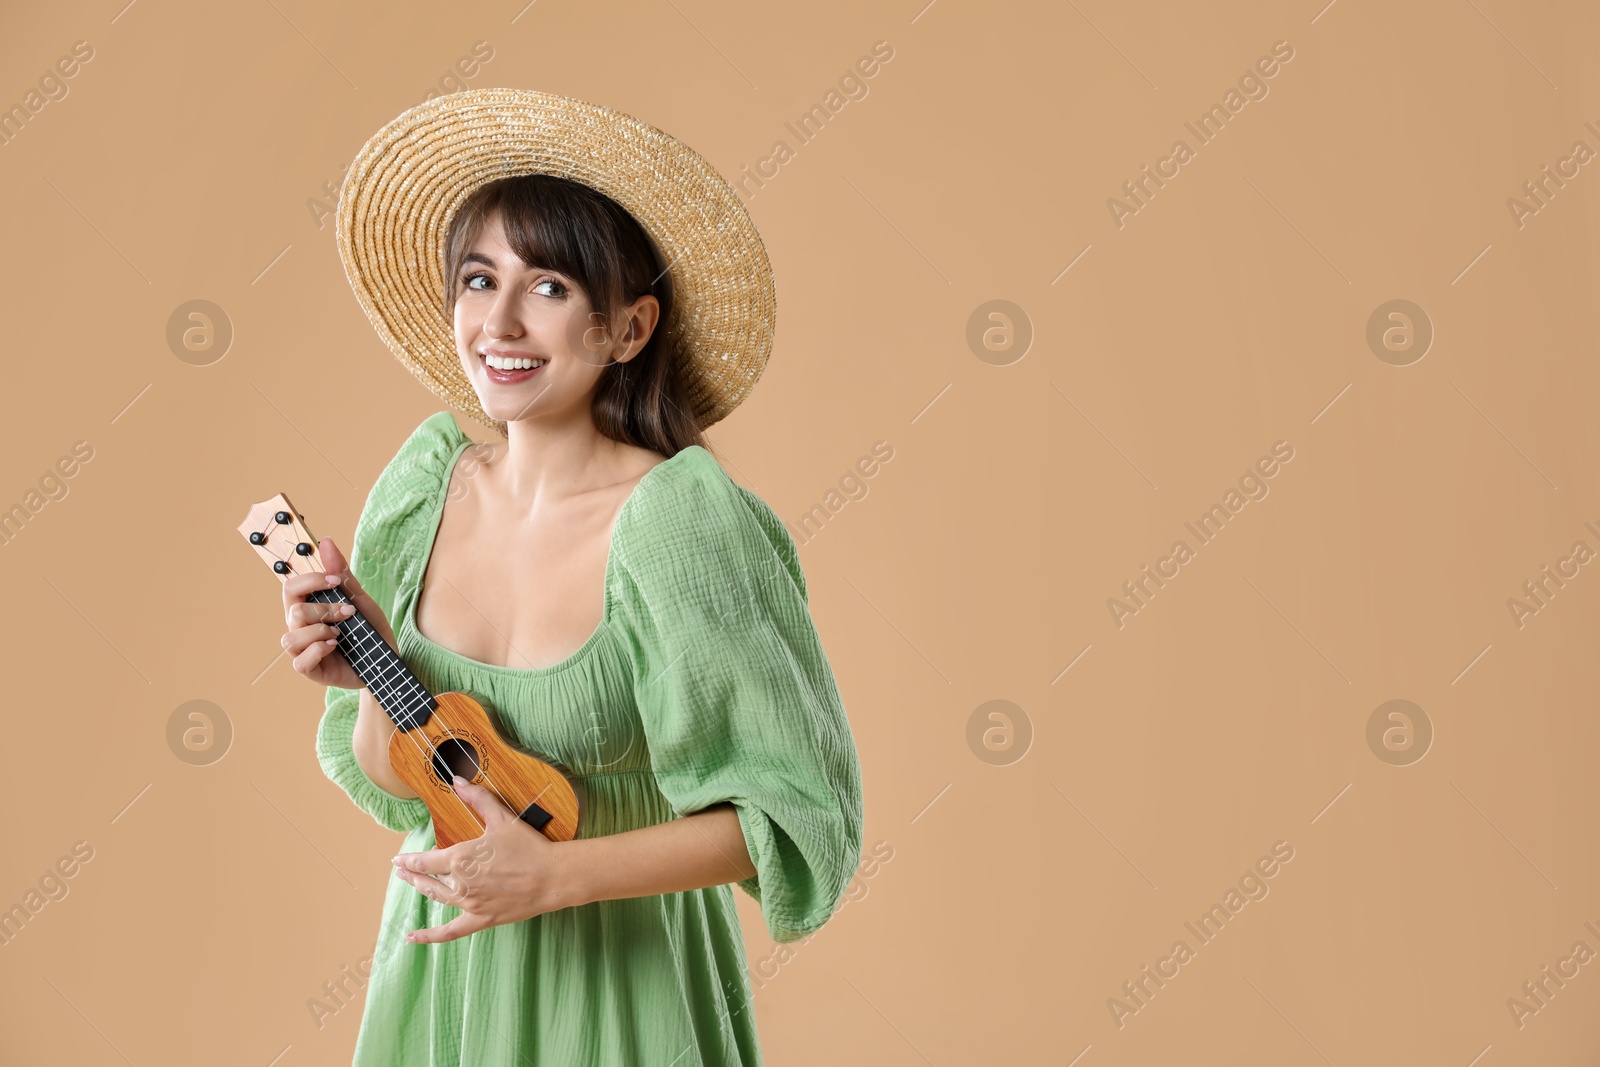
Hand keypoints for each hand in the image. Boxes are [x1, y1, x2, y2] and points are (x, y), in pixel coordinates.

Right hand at [280, 536, 395, 690]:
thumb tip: (326, 542)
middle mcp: (301, 628)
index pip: (290, 587)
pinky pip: (299, 662)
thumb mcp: (360, 600)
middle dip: (325, 609)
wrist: (387, 663)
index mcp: (309, 607)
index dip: (309, 581)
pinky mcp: (310, 670)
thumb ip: (342, 574)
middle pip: (293, 610)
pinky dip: (317, 651)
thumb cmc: (370, 631)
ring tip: (340, 635)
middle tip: (348, 614)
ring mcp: (303, 650)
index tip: (334, 581)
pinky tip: (334, 647)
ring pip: (290, 637)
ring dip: (320, 632)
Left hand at [391, 777, 589, 942]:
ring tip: (412, 885)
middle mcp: (460, 883)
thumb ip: (478, 798)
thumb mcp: (502, 817)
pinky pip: (450, 932)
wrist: (552, 876)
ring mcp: (469, 904)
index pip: (425, 860)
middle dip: (412, 874)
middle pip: (428, 880)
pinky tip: (412, 938)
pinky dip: (430, 936)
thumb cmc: (528, 846)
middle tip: (401, 870)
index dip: (409, 860)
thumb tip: (457, 780)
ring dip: (421, 890)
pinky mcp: (481, 919)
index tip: (398, 859)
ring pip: (437, 897)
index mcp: (460, 858)